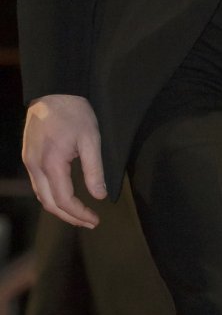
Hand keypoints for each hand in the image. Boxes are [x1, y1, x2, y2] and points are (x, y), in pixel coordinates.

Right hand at [23, 95, 106, 227]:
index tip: (95, 219)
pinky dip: (52, 196)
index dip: (79, 214)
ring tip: (79, 215)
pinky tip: (65, 198)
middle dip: (69, 217)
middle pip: (49, 203)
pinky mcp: (29, 157)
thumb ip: (94, 170)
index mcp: (52, 163)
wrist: (53, 92)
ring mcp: (29, 162)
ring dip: (59, 209)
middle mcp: (35, 166)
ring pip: (42, 196)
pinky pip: (39, 184)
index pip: (64, 200)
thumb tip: (99, 195)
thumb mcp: (91, 140)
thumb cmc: (74, 113)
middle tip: (90, 223)